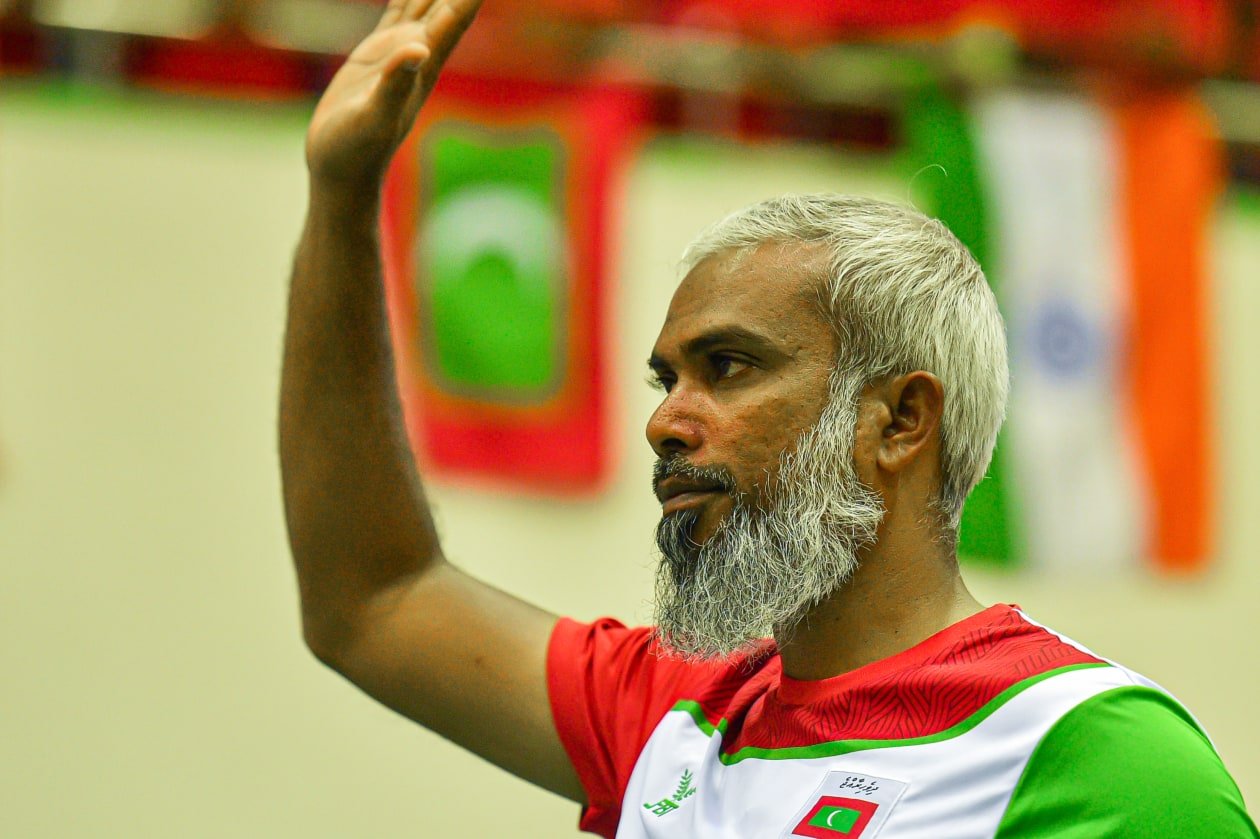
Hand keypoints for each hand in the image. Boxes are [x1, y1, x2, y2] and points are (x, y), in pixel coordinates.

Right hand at [305, 0, 482, 190]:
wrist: (341, 170)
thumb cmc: (355, 151)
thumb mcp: (374, 118)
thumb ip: (395, 84)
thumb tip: (418, 49)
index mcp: (425, 62)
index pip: (456, 13)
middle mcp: (421, 51)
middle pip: (448, 0)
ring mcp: (400, 50)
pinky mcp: (378, 54)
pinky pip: (398, 9)